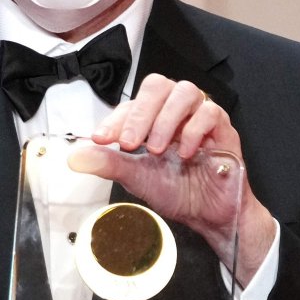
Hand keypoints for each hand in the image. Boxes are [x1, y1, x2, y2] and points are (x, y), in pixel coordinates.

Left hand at [80, 73, 275, 281]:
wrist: (206, 214)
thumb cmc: (175, 191)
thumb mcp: (135, 177)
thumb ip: (108, 163)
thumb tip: (75, 157)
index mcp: (153, 119)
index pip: (132, 104)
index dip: (115, 118)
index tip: (101, 139)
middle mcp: (176, 112)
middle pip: (158, 85)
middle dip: (140, 113)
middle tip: (129, 143)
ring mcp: (200, 117)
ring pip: (185, 91)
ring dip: (165, 119)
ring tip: (156, 149)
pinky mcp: (224, 128)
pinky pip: (210, 112)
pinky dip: (193, 130)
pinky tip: (183, 153)